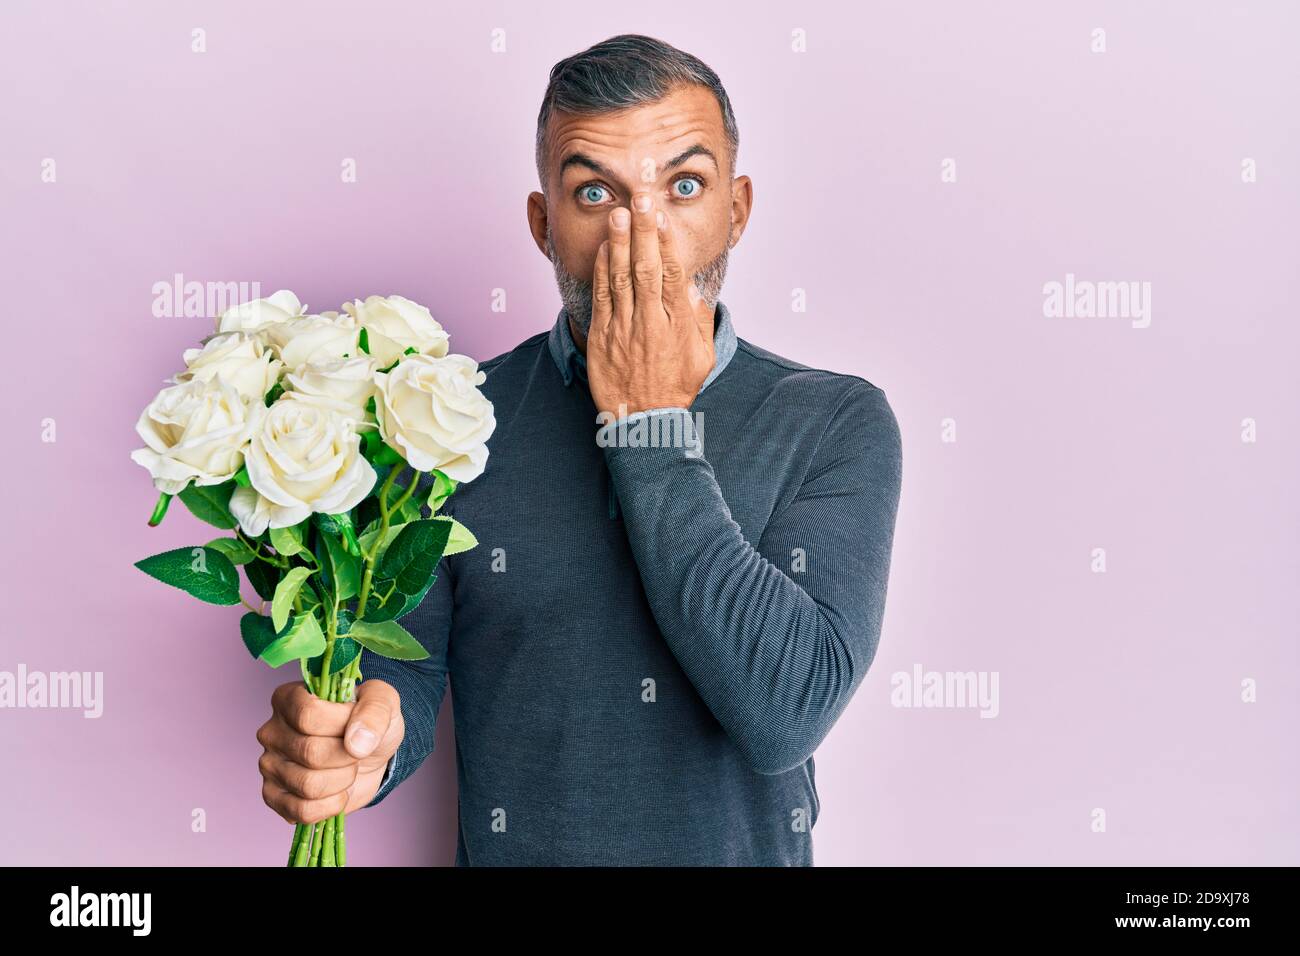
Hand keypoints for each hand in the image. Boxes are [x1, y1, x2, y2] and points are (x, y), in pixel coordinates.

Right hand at [256, 678, 403, 823]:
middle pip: (310, 753)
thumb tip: (356, 744)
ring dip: (342, 781)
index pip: (308, 716)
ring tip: (346, 769)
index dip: (342, 727)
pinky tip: (337, 791)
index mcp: (289, 698)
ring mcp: (268, 766)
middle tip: (354, 751)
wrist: (370, 754)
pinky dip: (331, 806)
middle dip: (347, 757)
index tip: (357, 726)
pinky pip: (302, 811)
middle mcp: (271, 731)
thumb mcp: (383, 700)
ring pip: (308, 785)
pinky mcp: (274, 797)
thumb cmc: (369, 722)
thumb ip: (374, 711)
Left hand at [586, 191, 715, 417]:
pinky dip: (602, 271)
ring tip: (619, 214)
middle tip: (641, 200)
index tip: (663, 217)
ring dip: (619, 243)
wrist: (643, 420)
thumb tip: (697, 289)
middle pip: (647, 268)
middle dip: (643, 232)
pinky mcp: (603, 337)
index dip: (667, 243)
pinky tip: (604, 248)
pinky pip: (602, 297)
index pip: (673, 275)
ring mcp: (624, 329)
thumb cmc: (675, 387)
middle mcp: (651, 322)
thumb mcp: (703, 357)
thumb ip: (701, 320)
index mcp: (678, 325)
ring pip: (621, 278)